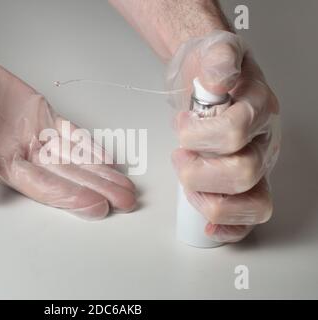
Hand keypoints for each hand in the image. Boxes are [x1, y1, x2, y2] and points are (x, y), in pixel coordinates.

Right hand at [0, 15, 135, 218]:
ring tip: (125, 185)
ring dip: (100, 172)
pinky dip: (90, 146)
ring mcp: (34, 136)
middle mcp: (21, 152)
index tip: (95, 204)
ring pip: (73, 158)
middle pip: (65, 176)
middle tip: (125, 201)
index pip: (41, 184)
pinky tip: (108, 158)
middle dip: (96, 189)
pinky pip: (70, 134)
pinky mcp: (42, 118)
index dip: (68, 195)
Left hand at [167, 31, 280, 241]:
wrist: (206, 78)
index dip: (200, 134)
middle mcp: (261, 141)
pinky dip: (229, 227)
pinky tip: (207, 223)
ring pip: (253, 203)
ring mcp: (254, 164)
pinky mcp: (242, 184)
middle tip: (181, 155)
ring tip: (188, 179)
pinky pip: (248, 217)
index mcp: (257, 109)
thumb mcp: (213, 52)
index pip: (236, 132)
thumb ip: (220, 60)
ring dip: (210, 200)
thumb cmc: (208, 70)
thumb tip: (220, 78)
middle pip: (244, 173)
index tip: (183, 122)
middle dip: (200, 170)